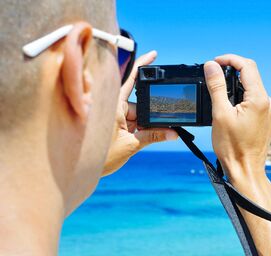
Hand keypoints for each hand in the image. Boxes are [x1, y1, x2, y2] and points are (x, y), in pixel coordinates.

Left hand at [102, 51, 177, 175]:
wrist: (82, 170)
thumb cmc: (99, 156)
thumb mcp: (130, 145)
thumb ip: (153, 137)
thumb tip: (173, 133)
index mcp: (114, 105)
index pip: (132, 81)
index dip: (143, 67)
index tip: (154, 55)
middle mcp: (114, 108)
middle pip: (140, 104)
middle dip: (149, 116)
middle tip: (155, 129)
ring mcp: (116, 117)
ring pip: (139, 116)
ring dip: (144, 128)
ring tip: (136, 142)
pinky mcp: (117, 127)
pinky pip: (135, 124)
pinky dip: (141, 132)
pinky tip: (140, 140)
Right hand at [204, 54, 270, 179]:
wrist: (245, 171)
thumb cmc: (232, 147)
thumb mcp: (220, 114)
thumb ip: (216, 86)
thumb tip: (211, 66)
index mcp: (259, 99)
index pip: (247, 66)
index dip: (230, 59)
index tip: (215, 63)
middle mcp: (270, 103)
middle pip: (251, 77)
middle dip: (232, 74)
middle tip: (214, 79)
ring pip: (254, 90)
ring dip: (238, 88)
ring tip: (222, 100)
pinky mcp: (270, 120)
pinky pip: (257, 102)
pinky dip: (244, 100)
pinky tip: (233, 112)